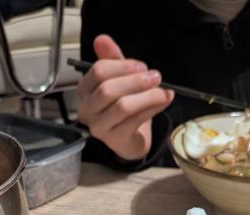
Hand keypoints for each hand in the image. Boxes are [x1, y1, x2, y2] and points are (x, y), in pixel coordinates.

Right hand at [77, 34, 173, 160]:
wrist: (129, 138)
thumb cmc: (123, 107)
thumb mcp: (119, 79)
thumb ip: (112, 59)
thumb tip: (101, 39)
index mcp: (85, 90)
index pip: (98, 71)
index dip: (123, 66)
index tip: (142, 67)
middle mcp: (88, 109)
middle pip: (108, 90)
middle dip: (136, 81)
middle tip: (156, 77)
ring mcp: (100, 127)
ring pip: (122, 106)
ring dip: (147, 96)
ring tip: (163, 91)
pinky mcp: (115, 139)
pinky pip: (135, 121)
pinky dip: (152, 109)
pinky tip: (163, 102)